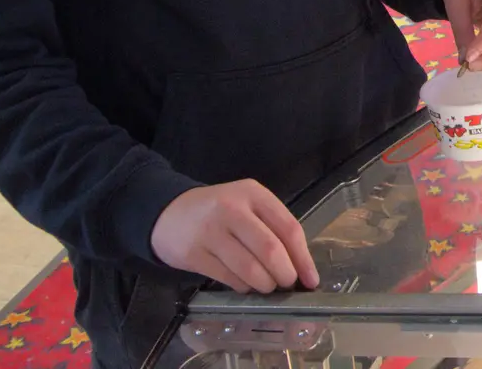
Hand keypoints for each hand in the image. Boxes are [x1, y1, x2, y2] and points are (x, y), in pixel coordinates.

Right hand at [151, 181, 318, 293]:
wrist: (169, 212)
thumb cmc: (219, 211)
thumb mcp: (248, 205)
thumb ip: (272, 227)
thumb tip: (300, 265)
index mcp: (253, 194)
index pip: (288, 228)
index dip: (303, 258)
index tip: (311, 279)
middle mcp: (232, 209)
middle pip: (271, 250)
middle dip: (285, 274)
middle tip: (287, 284)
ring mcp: (210, 232)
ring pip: (249, 268)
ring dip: (264, 284)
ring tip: (267, 286)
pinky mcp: (193, 254)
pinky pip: (228, 278)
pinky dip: (243, 286)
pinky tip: (245, 284)